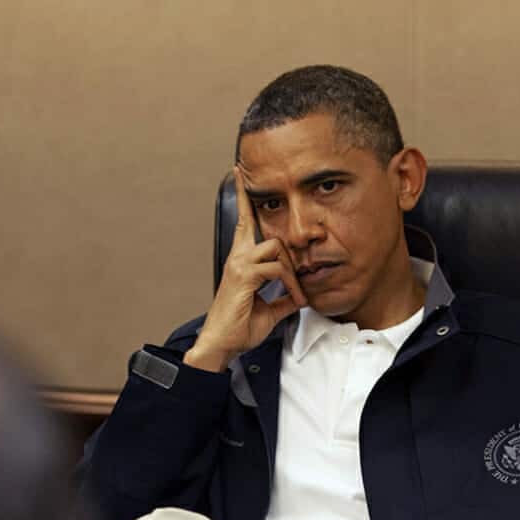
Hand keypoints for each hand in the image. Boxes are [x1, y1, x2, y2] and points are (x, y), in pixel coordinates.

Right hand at [183, 166, 308, 371]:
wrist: (220, 345)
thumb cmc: (239, 328)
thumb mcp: (269, 310)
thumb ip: (283, 298)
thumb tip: (298, 296)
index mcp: (241, 261)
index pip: (244, 222)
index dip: (244, 197)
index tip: (240, 174)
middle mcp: (238, 257)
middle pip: (270, 234)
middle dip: (291, 256)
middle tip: (298, 288)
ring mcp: (239, 264)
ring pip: (277, 249)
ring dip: (293, 274)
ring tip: (295, 296)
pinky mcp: (244, 275)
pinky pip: (276, 268)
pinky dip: (290, 284)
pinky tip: (292, 299)